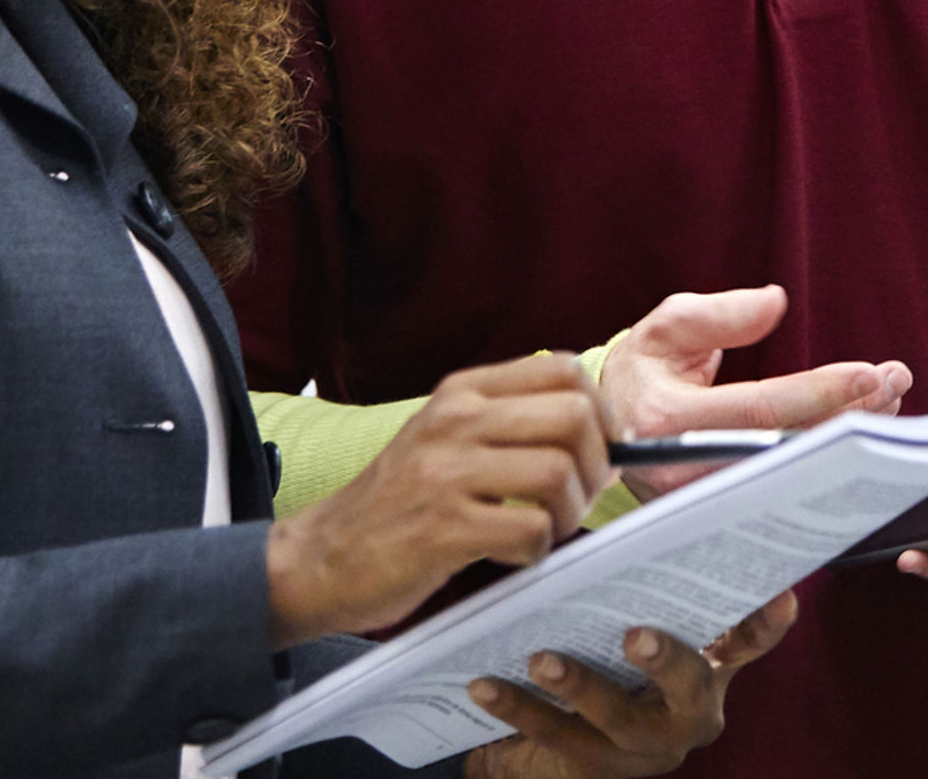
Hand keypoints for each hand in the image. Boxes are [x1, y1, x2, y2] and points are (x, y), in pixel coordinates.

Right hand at [264, 352, 606, 644]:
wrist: (320, 558)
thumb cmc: (397, 504)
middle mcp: (455, 420)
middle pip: (574, 417)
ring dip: (570, 512)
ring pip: (558, 473)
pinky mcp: (442, 529)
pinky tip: (511, 556)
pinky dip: (537, 552)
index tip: (599, 449)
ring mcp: (446, 473)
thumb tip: (607, 435)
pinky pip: (530, 532)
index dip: (600, 411)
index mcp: (462, 392)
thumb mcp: (446, 438)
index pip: (563, 370)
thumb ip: (510, 425)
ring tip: (545, 530)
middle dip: (596, 465)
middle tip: (577, 498)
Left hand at [467, 595, 796, 777]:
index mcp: (711, 665)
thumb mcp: (635, 612)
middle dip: (667, 661)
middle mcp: (690, 712)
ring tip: (541, 659)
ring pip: (618, 721)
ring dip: (580, 687)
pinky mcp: (596, 769)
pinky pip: (554, 738)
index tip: (777, 593)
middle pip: (691, 689)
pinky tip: (484, 685)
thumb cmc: (606, 652)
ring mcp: (645, 748)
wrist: (558, 744)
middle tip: (635, 634)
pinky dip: (517, 709)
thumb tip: (616, 486)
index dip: (765, 621)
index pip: (749, 641)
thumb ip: (641, 571)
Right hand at [596, 285, 910, 499]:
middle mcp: (684, 475)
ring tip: (890, 405)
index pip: (760, 411)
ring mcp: (702, 509)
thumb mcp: (667, 327)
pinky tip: (863, 452)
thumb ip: (719, 314)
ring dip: (847, 447)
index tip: (872, 373)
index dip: (820, 393)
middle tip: (896, 384)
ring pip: (792, 485)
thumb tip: (775, 303)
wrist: (603, 433)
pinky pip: (784, 508)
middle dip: (850, 419)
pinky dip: (827, 480)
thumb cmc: (643, 371)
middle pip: (787, 455)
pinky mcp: (719, 524)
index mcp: (667, 421)